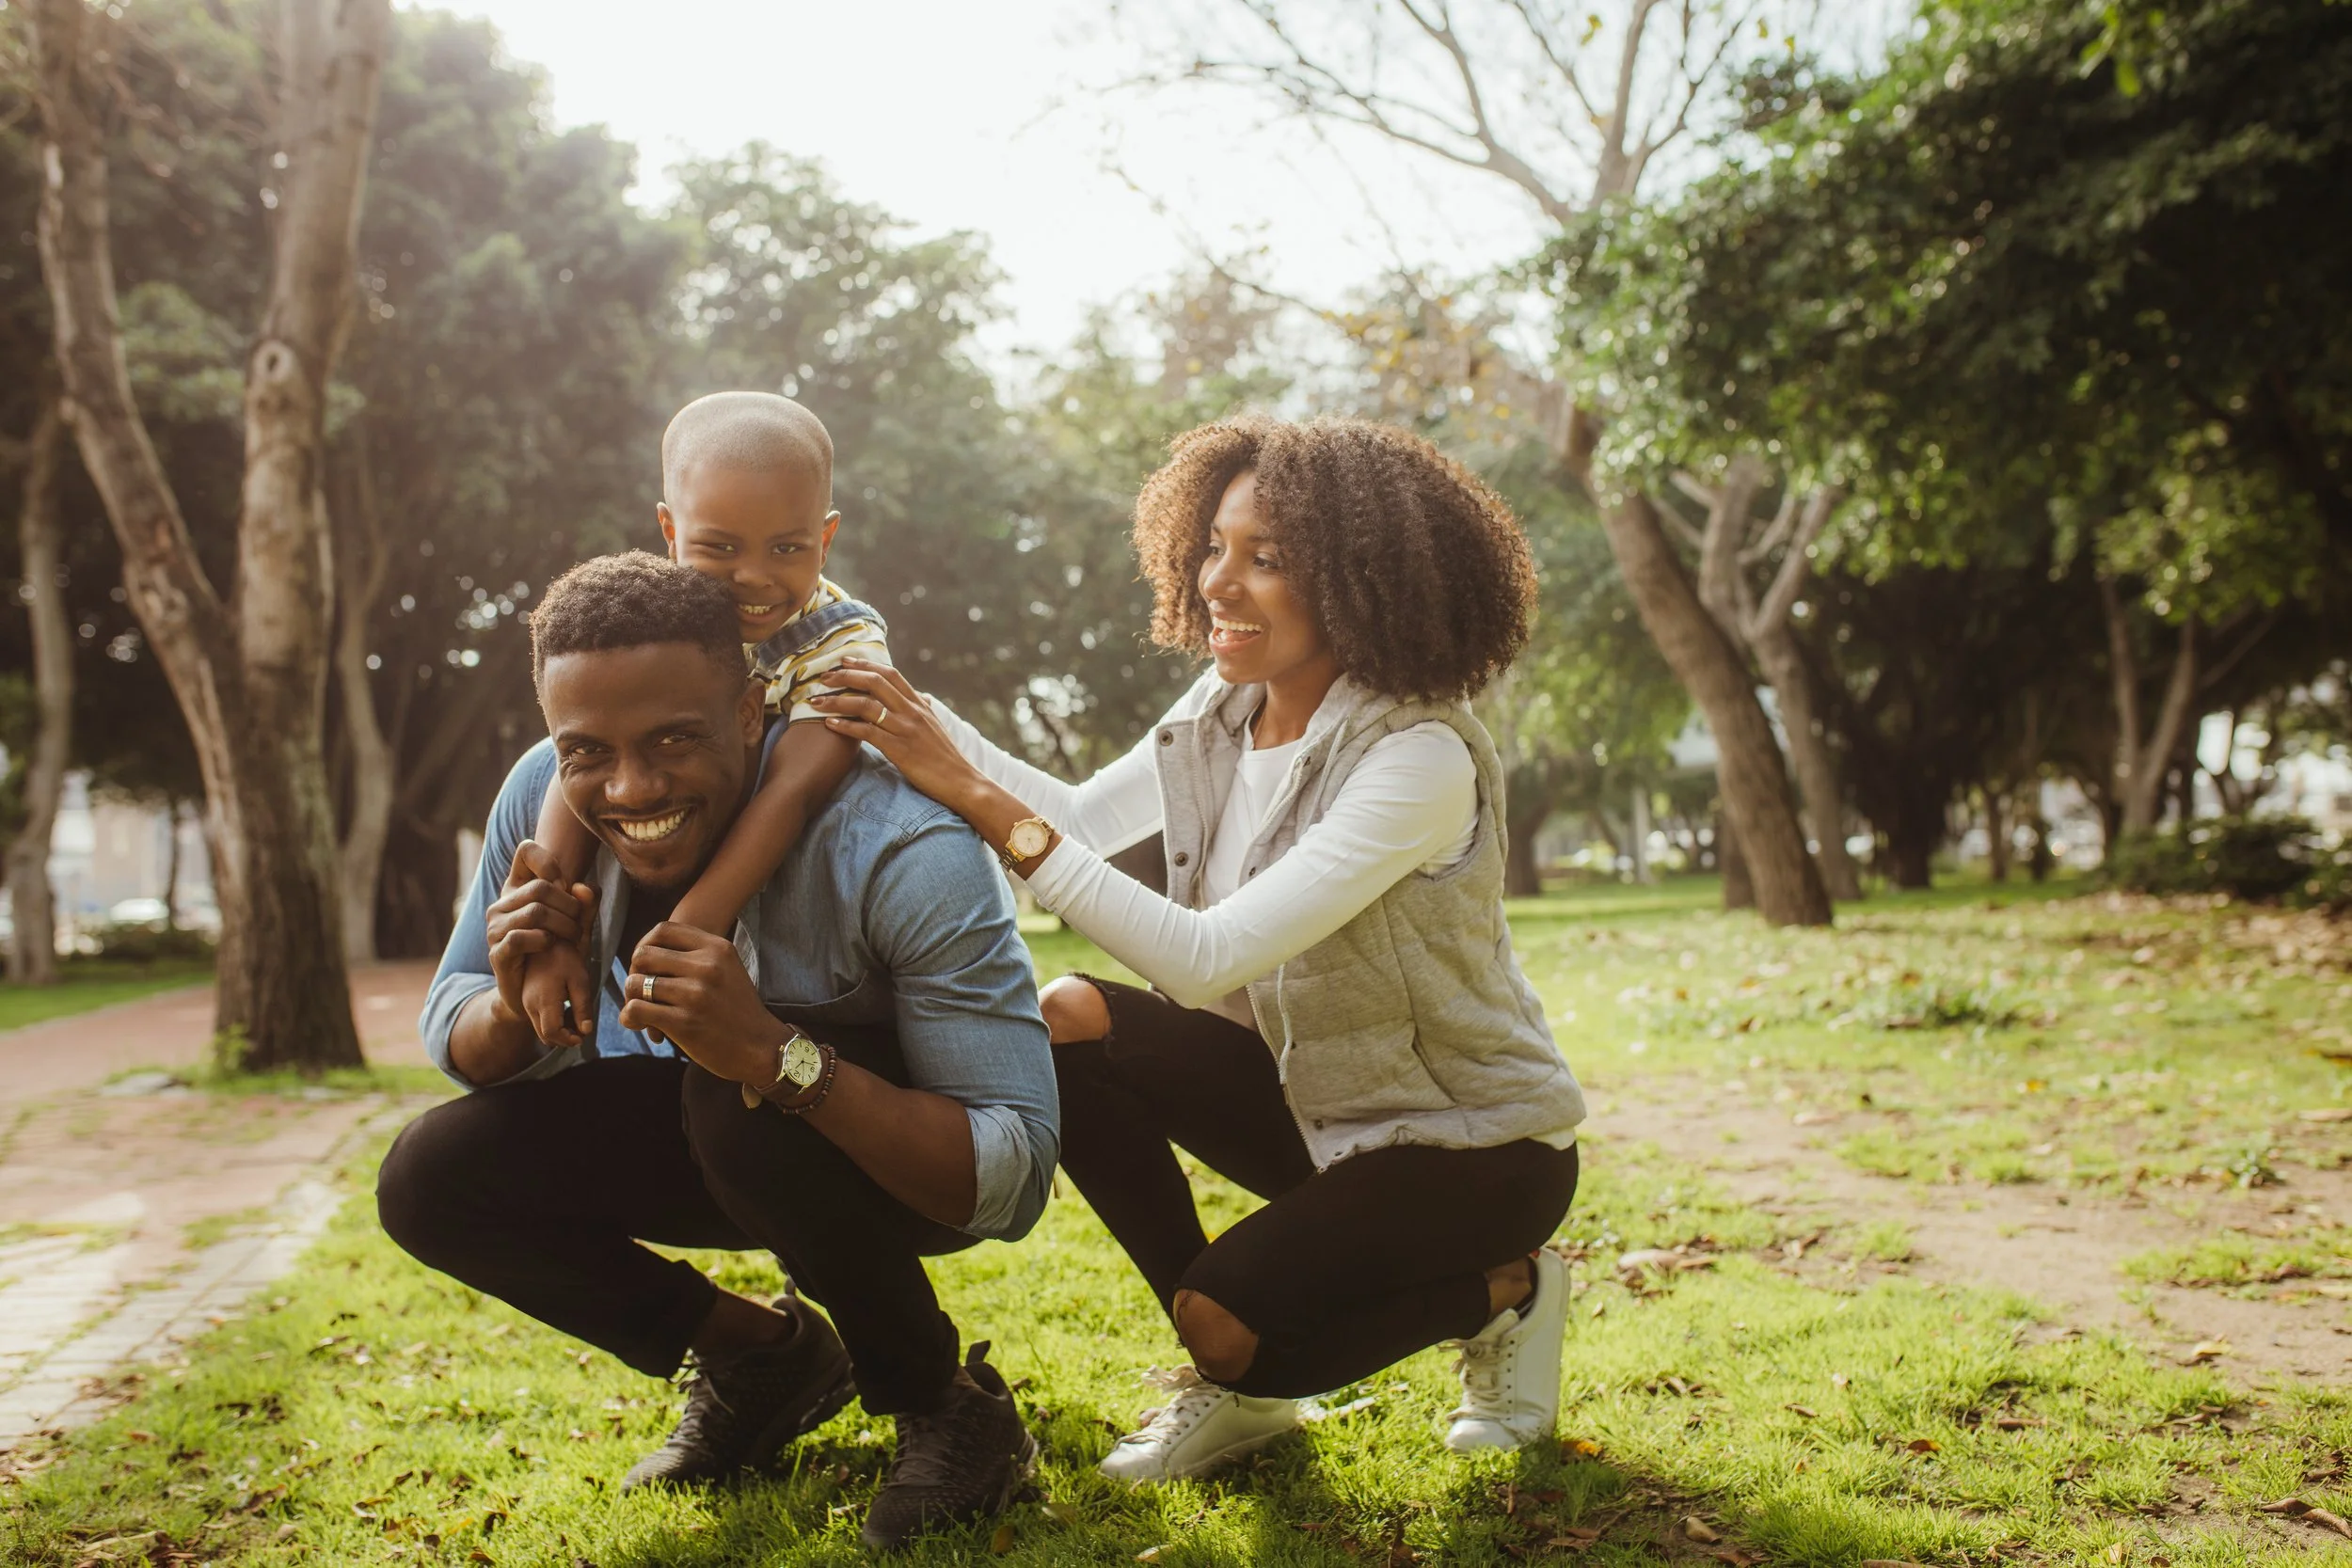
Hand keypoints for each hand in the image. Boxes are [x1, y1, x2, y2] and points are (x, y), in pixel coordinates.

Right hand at [485, 840, 596, 1042]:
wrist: (533, 993)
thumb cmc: (556, 952)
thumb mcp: (576, 925)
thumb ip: (585, 904)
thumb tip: (584, 887)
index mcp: (517, 889)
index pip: (526, 851)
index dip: (550, 861)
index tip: (565, 883)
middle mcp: (501, 904)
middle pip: (541, 887)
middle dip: (570, 905)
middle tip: (580, 922)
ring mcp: (495, 928)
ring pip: (535, 911)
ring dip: (563, 925)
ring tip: (574, 937)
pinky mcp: (497, 953)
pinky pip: (519, 937)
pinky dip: (543, 940)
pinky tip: (551, 945)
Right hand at [519, 942, 593, 1048]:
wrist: (543, 938)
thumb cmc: (564, 957)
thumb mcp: (579, 980)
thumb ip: (582, 1006)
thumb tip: (586, 1031)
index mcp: (543, 1001)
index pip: (552, 1033)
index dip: (568, 1040)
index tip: (582, 1036)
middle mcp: (530, 1005)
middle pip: (545, 1035)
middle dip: (564, 1038)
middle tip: (582, 1028)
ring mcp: (527, 1002)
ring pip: (541, 1029)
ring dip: (559, 1030)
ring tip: (576, 1016)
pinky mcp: (527, 998)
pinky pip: (538, 1019)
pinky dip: (553, 1021)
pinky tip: (566, 1008)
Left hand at [618, 921, 787, 1084]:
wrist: (761, 1048)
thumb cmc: (739, 1010)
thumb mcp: (728, 969)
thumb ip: (698, 956)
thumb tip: (648, 954)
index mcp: (717, 948)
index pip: (663, 930)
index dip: (646, 945)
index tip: (648, 965)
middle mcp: (707, 966)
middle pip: (644, 955)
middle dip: (635, 973)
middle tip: (641, 990)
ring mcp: (695, 994)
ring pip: (636, 983)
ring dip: (631, 998)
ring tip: (640, 1010)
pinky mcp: (684, 1022)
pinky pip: (636, 1009)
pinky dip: (630, 1017)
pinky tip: (639, 1024)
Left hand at [809, 661, 985, 811]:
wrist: (962, 782)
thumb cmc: (947, 758)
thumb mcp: (937, 727)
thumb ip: (925, 710)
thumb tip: (923, 698)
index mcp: (920, 704)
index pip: (890, 674)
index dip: (865, 665)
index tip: (844, 661)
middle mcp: (912, 711)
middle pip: (874, 682)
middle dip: (845, 676)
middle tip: (823, 677)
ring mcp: (905, 728)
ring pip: (866, 704)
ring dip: (837, 701)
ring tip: (815, 702)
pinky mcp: (899, 748)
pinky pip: (866, 731)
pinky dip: (845, 726)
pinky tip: (829, 725)